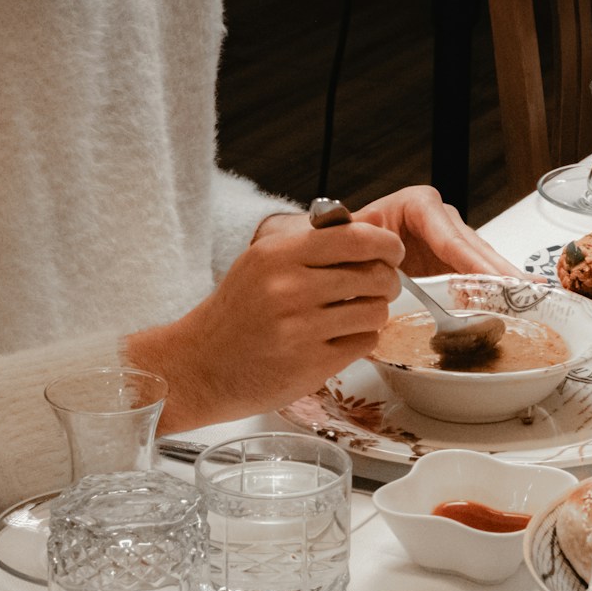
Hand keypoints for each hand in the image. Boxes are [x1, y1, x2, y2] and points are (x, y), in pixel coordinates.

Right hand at [126, 213, 399, 431]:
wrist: (199, 366)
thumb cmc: (236, 314)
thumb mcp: (263, 263)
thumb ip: (316, 243)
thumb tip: (374, 224)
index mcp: (278, 255)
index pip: (356, 239)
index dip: (386, 244)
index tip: (392, 251)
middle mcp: (289, 289)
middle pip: (374, 276)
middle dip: (387, 281)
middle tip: (381, 285)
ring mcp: (301, 329)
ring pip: (375, 311)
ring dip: (375, 312)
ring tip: (356, 313)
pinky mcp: (311, 365)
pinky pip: (364, 343)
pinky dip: (360, 339)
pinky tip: (340, 337)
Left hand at [350, 185, 520, 277]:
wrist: (348, 248)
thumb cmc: (352, 238)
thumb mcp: (352, 235)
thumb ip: (359, 241)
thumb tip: (368, 245)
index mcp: (418, 204)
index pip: (450, 237)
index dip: (473, 262)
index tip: (493, 279)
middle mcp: (441, 219)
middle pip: (475, 248)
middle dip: (500, 270)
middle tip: (525, 289)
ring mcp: (452, 240)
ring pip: (483, 260)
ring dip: (505, 280)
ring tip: (532, 294)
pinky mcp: (456, 261)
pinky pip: (479, 274)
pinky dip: (497, 288)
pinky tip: (519, 299)